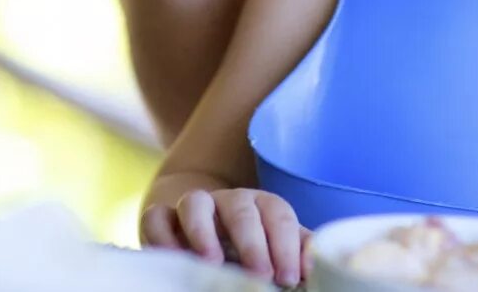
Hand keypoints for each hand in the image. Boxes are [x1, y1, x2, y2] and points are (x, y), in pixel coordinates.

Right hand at [141, 188, 309, 285]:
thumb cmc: (247, 247)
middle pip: (241, 209)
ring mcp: (192, 207)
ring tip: (212, 261)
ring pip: (195, 203)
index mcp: (261, 205)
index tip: (291, 277)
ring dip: (203, 231)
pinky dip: (162, 235)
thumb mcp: (276, 248)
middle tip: (262, 274)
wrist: (200, 231)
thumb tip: (320, 268)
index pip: (278, 214)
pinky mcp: (160, 218)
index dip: (286, 244)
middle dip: (253, 242)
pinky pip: (156, 218)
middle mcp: (227, 201)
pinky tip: (174, 258)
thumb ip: (297, 253)